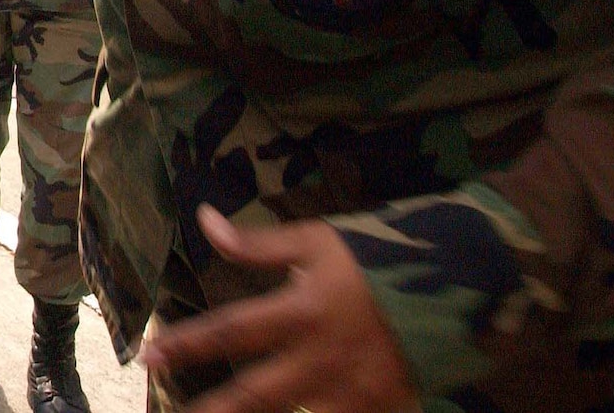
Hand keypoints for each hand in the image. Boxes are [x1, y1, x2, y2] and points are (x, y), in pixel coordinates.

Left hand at [141, 206, 415, 412]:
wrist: (463, 286)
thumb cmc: (380, 257)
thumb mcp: (317, 241)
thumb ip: (257, 244)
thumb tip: (204, 220)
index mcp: (303, 311)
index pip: (232, 330)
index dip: (188, 344)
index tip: (150, 354)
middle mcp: (324, 357)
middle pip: (256, 394)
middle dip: (213, 410)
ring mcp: (356, 392)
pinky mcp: (384, 411)